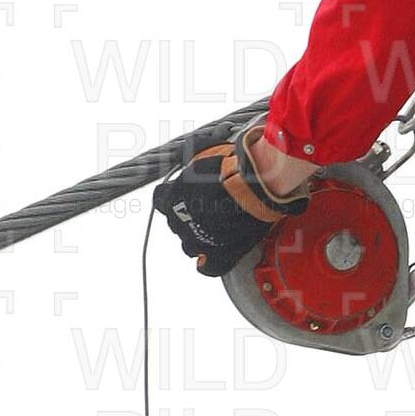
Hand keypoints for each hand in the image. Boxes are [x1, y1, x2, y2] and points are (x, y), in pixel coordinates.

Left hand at [154, 132, 306, 276]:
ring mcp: (198, 241)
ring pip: (190, 244)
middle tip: (207, 206)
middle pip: (176, 223)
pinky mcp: (219, 255)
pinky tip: (214, 256)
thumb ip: (194, 155)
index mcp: (171, 199)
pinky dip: (210, 262)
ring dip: (199, 237)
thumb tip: (194, 149)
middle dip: (188, 216)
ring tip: (216, 226)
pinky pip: (209, 266)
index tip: (186, 192)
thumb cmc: (229, 167)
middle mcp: (179, 223)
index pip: (161, 200)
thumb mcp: (205, 150)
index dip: (175, 195)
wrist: (253, 185)